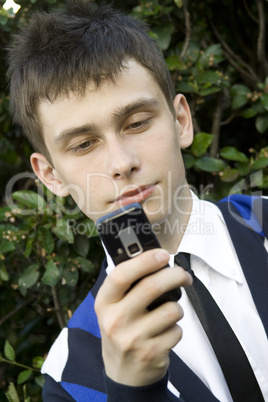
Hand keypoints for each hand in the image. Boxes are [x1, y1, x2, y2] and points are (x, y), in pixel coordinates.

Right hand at [94, 249, 191, 386]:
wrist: (123, 374)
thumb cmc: (121, 331)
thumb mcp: (113, 308)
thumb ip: (128, 285)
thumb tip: (154, 258)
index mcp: (104, 303)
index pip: (121, 275)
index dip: (144, 261)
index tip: (162, 254)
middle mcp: (115, 320)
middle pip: (151, 287)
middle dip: (175, 276)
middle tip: (183, 276)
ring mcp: (133, 338)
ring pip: (171, 309)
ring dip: (177, 308)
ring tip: (169, 313)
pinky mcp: (151, 353)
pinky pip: (177, 330)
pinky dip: (176, 328)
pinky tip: (165, 333)